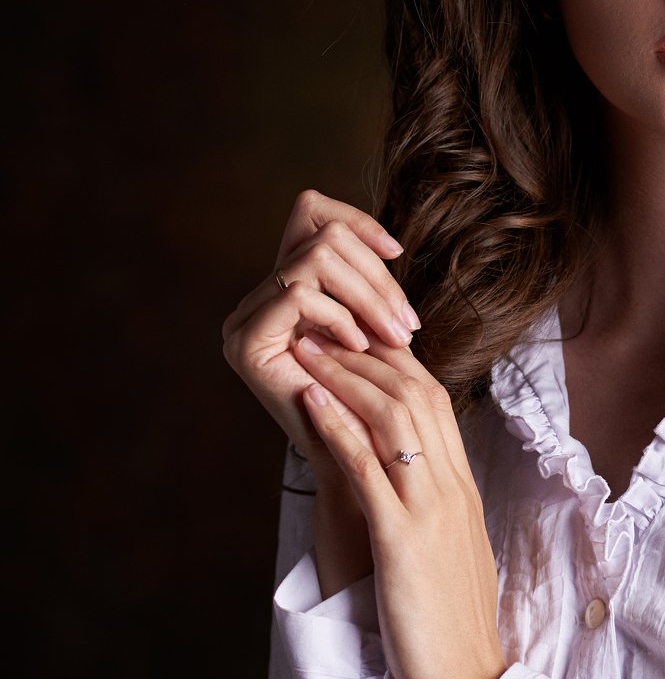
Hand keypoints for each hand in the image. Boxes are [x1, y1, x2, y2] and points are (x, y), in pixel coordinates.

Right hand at [220, 189, 419, 463]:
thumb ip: (370, 289)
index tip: (397, 251)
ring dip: (367, 295)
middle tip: (406, 322)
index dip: (357, 221)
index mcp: (286, 289)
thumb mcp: (376, 333)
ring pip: (313, 257)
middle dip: (375, 275)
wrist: (358, 465)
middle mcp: (258, 299)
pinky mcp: (244, 342)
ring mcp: (246, 319)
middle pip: (319, 233)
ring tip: (395, 337)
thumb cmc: (372, 403)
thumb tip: (389, 244)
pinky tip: (360, 347)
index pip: (310, 212)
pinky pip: (297, 293)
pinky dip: (339, 315)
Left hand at [294, 332, 509, 678]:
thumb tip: (398, 485)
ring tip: (308, 347)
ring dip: (346, 376)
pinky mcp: (404, 541)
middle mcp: (453, 489)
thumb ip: (428, 512)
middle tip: (323, 326)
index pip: (435, 404)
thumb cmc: (450, 628)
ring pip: (394, 418)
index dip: (394, 364)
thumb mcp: (444, 554)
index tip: (354, 341)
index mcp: (463, 492)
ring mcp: (432, 512)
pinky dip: (338, 426)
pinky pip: (370, 469)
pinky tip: (310, 400)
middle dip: (366, 354)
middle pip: (417, 395)